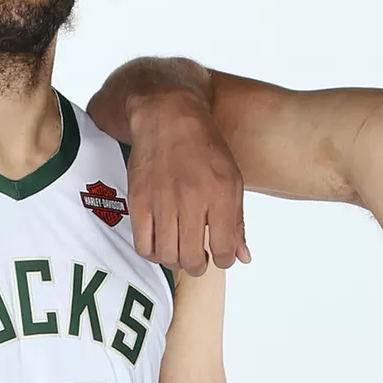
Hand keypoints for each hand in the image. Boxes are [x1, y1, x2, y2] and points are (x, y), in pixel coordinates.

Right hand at [126, 91, 249, 275]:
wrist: (168, 116)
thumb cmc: (205, 148)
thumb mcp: (232, 179)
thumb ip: (237, 222)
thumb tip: (243, 257)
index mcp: (221, 194)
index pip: (224, 250)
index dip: (224, 259)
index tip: (220, 255)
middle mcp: (192, 199)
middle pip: (192, 259)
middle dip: (199, 266)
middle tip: (199, 259)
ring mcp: (163, 201)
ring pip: (167, 256)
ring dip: (176, 261)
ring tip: (180, 251)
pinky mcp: (139, 200)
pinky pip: (143, 244)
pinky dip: (153, 252)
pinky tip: (161, 243)